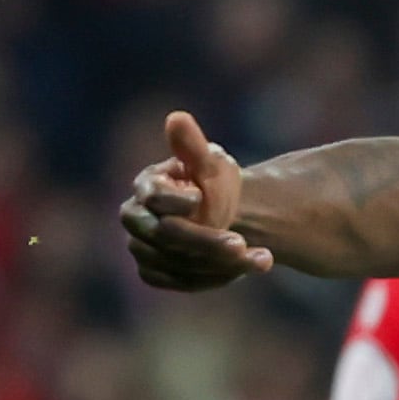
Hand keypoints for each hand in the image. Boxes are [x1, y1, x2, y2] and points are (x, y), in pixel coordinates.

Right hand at [122, 111, 270, 289]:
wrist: (224, 212)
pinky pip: (183, 281)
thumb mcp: (210, 161)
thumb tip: (177, 118)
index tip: (202, 197)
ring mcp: (142, 248)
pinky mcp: (154, 273)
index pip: (153, 197)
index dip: (177, 200)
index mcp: (145, 186)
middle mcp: (136, 219)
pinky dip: (215, 277)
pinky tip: (245, 268)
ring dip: (221, 264)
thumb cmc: (213, 181)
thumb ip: (192, 145)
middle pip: (165, 236)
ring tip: (262, 259)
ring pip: (178, 263)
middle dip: (205, 242)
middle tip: (242, 244)